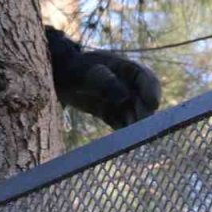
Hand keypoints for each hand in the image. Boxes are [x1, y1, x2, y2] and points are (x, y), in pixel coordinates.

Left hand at [45, 27, 161, 127]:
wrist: (59, 78)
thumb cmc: (74, 69)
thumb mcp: (88, 73)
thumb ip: (105, 82)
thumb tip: (125, 97)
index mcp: (127, 69)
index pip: (147, 79)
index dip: (152, 91)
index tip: (152, 103)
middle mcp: (129, 86)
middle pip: (145, 101)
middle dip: (145, 112)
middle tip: (141, 124)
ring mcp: (122, 102)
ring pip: (136, 115)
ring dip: (136, 126)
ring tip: (132, 136)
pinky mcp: (112, 115)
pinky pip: (122, 125)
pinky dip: (124, 133)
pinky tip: (123, 142)